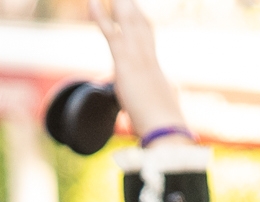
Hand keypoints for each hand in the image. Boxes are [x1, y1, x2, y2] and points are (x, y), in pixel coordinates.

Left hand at [89, 0, 186, 137]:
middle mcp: (149, 58)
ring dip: (120, 3)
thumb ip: (159, 103)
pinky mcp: (126, 64)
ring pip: (127, 21)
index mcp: (156, 69)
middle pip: (140, 23)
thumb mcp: (160, 111)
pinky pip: (111, 34)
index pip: (148, 38)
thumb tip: (162, 107)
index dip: (141, 21)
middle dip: (131, 5)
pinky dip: (101, 16)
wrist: (166, 131)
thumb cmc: (164, 128)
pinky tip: (92, 1)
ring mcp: (138, 58)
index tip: (136, 8)